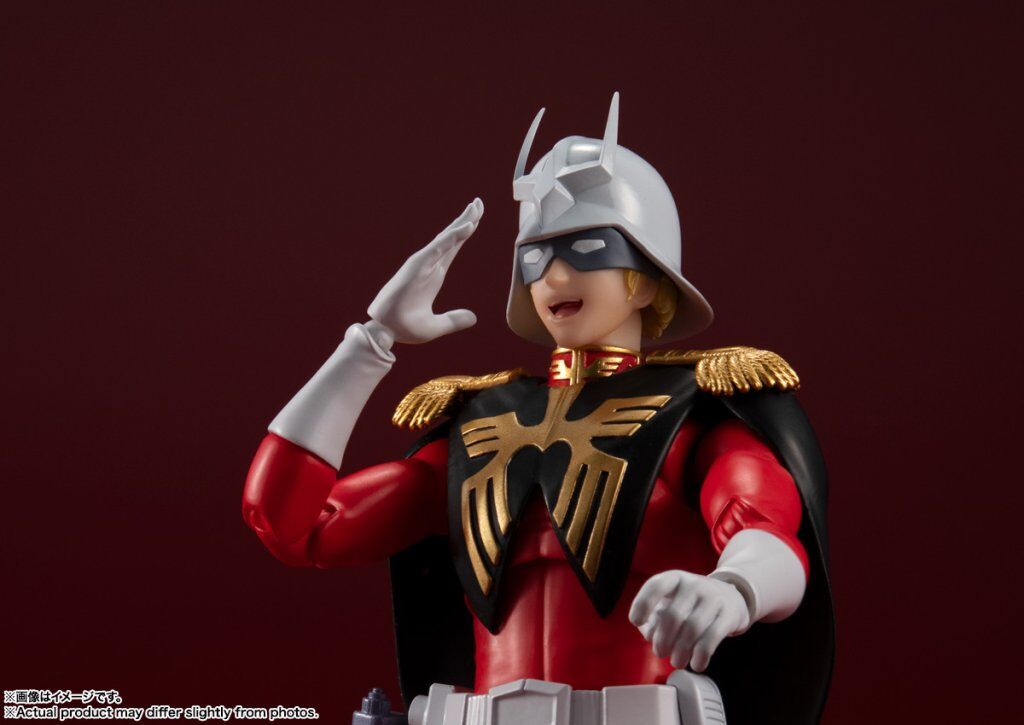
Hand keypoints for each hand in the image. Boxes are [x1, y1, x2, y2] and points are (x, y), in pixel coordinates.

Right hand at [367, 198, 482, 343]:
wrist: (388, 333)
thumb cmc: (406, 328)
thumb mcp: (436, 326)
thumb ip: (454, 320)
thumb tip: (473, 318)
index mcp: (434, 274)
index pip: (453, 248)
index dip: (464, 232)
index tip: (476, 217)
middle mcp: (429, 265)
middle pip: (451, 238)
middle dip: (465, 219)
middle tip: (478, 202)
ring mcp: (423, 264)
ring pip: (446, 239)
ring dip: (461, 223)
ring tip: (476, 208)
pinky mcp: (416, 267)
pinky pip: (438, 248)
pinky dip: (452, 237)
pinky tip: (466, 227)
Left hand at [629, 569, 750, 672]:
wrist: (732, 597)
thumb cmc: (693, 604)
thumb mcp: (672, 602)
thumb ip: (655, 617)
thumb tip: (649, 634)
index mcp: (675, 579)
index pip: (656, 586)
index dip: (642, 603)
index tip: (636, 621)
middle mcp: (693, 585)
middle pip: (673, 615)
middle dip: (663, 640)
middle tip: (660, 653)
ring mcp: (713, 598)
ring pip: (692, 629)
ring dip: (681, 651)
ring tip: (677, 662)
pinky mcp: (729, 614)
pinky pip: (712, 638)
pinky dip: (701, 656)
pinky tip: (696, 664)